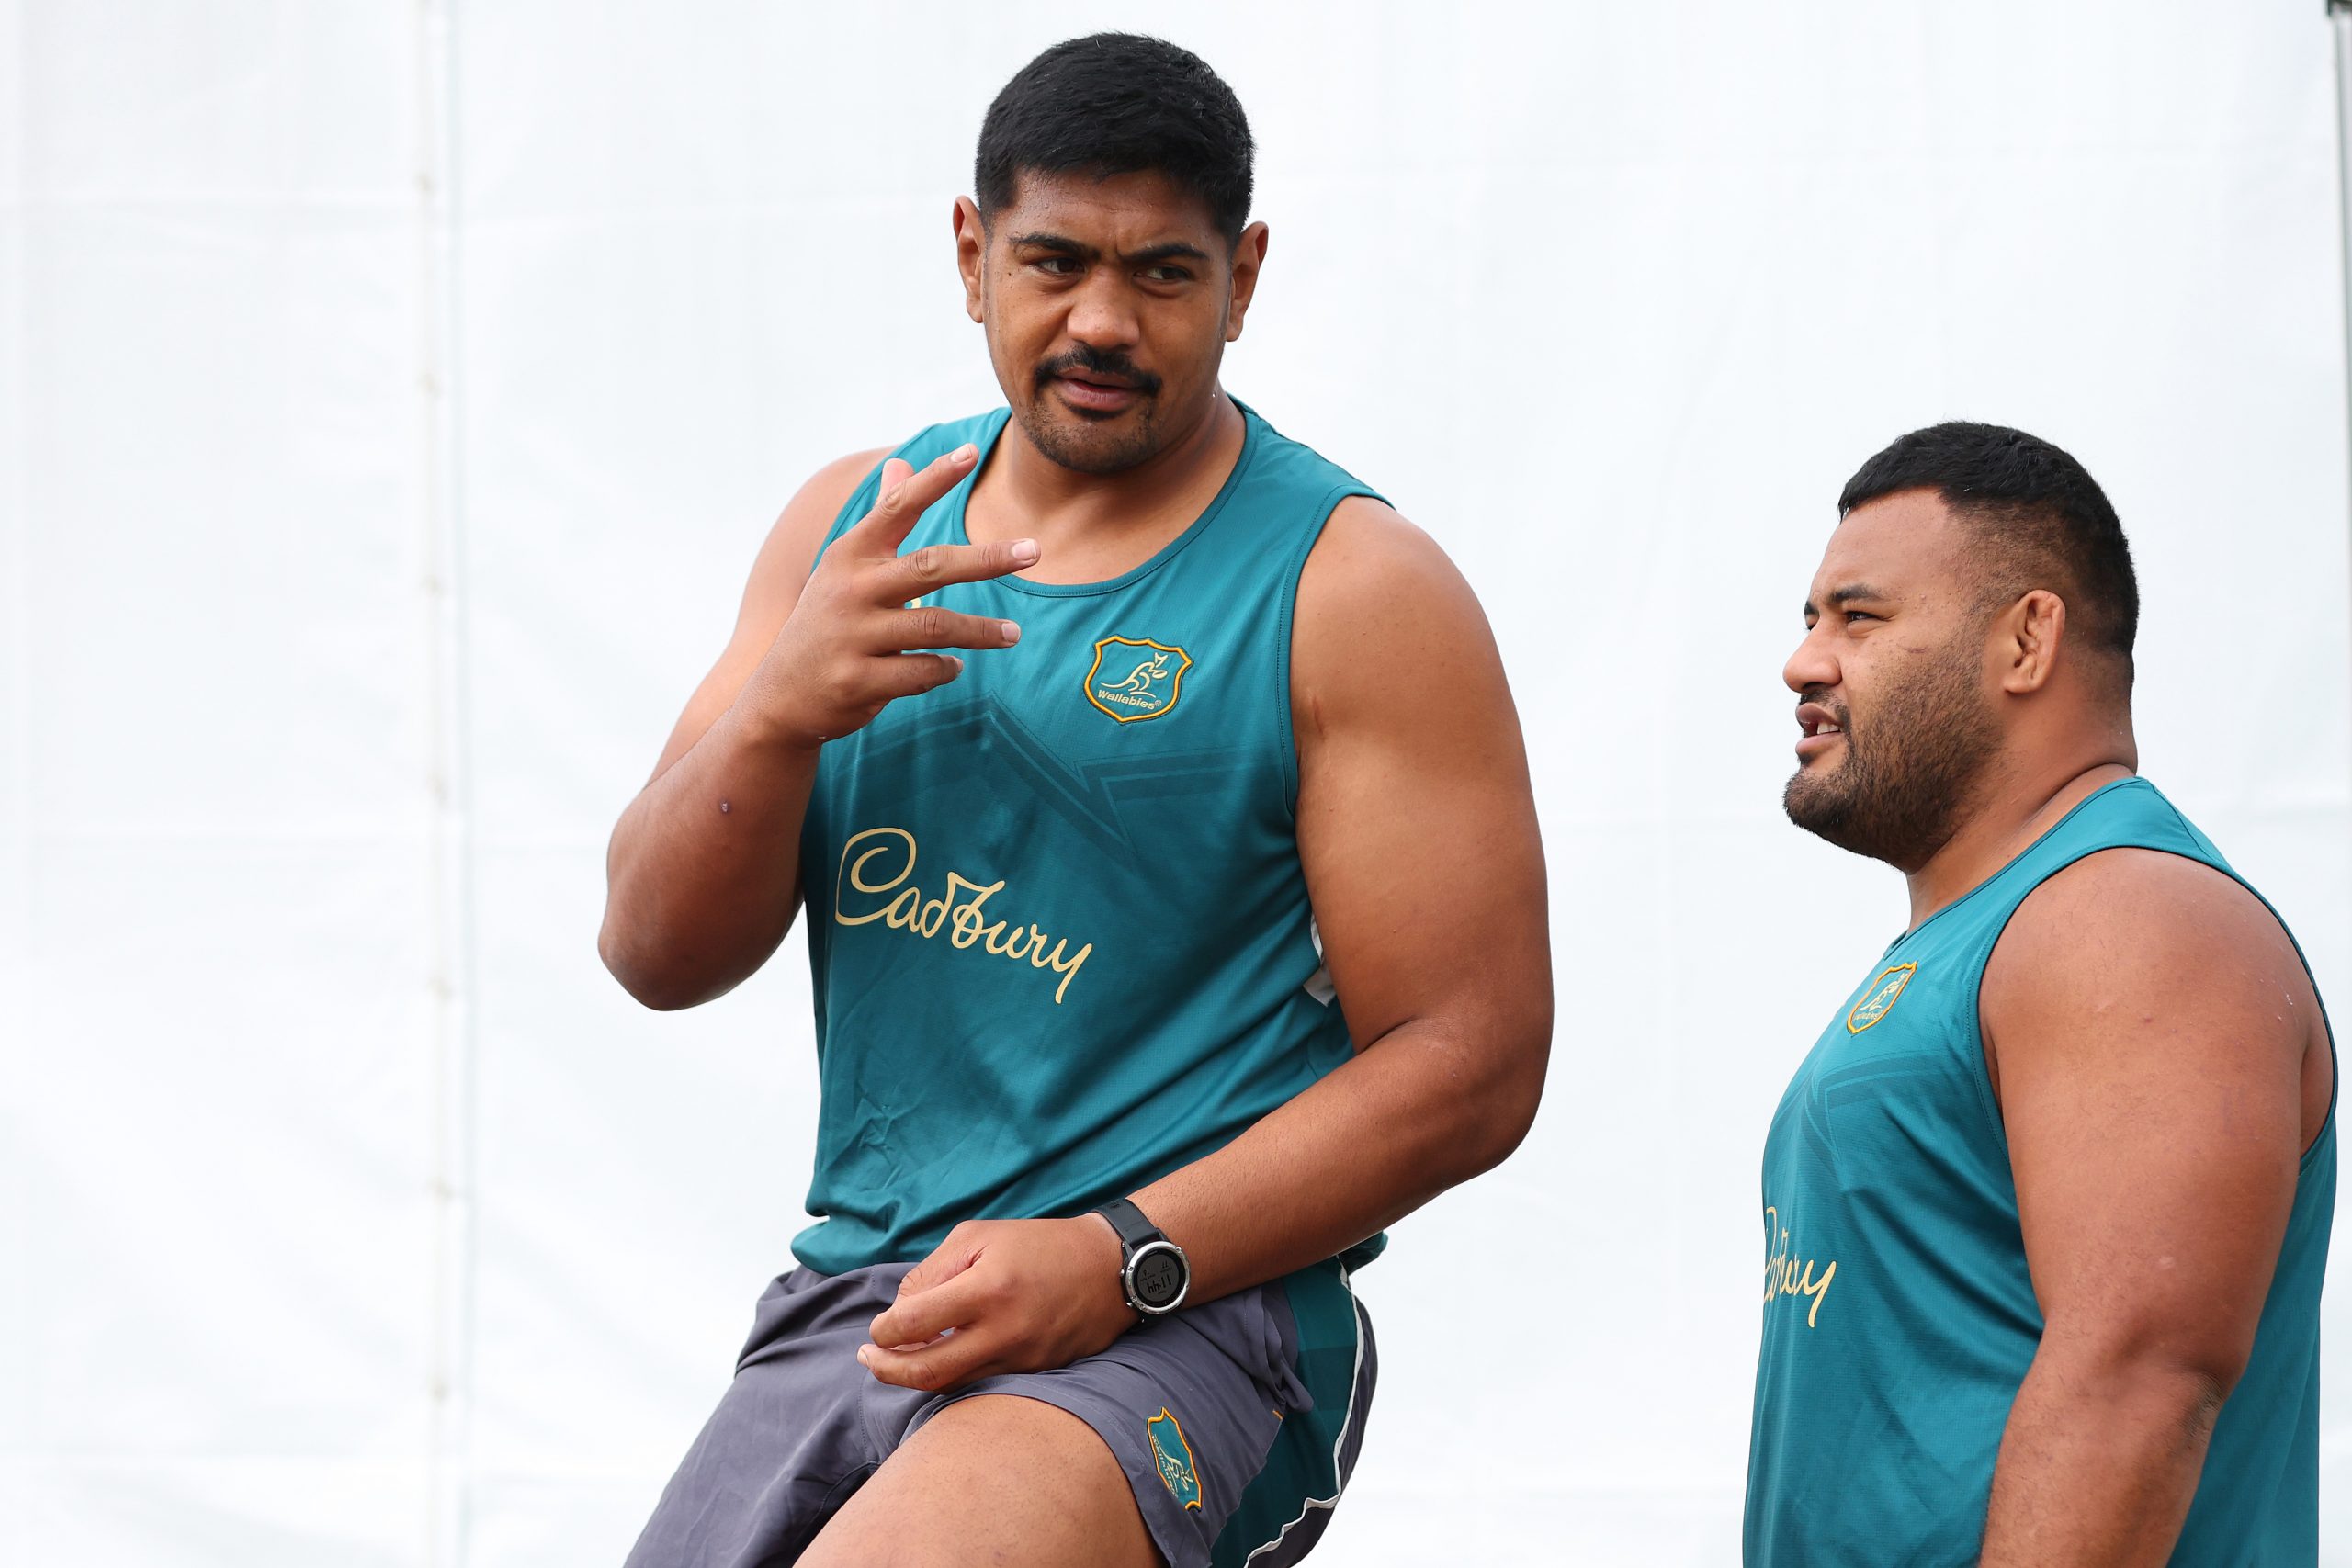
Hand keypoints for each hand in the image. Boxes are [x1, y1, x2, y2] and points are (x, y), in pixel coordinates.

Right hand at [751, 444, 1035, 746]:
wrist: (781, 696)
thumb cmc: (827, 621)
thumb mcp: (843, 566)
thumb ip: (880, 517)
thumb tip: (901, 461)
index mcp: (848, 555)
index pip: (897, 506)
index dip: (935, 478)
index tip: (972, 452)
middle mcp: (849, 590)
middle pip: (931, 566)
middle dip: (988, 558)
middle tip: (1035, 552)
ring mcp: (852, 637)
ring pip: (936, 626)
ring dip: (981, 631)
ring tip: (1012, 634)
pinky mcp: (858, 681)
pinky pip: (922, 672)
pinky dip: (945, 668)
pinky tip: (954, 665)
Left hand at [857, 1216, 1138, 1393]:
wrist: (1109, 1267)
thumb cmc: (1038, 1244)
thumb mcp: (979, 1236)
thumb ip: (933, 1271)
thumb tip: (900, 1310)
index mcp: (987, 1290)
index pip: (914, 1324)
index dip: (884, 1330)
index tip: (877, 1327)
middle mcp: (1005, 1332)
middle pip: (927, 1372)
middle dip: (886, 1369)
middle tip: (868, 1357)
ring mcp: (1022, 1359)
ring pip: (952, 1385)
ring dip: (915, 1377)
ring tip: (895, 1361)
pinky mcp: (1035, 1373)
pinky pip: (980, 1383)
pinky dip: (952, 1374)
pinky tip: (939, 1358)